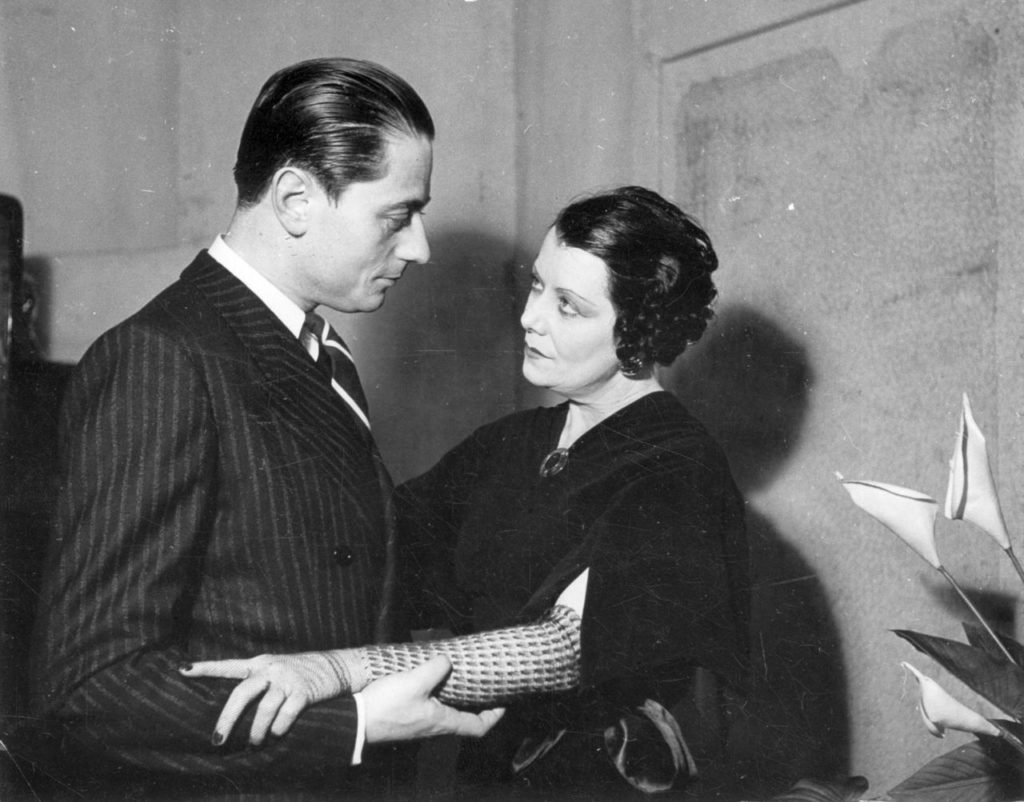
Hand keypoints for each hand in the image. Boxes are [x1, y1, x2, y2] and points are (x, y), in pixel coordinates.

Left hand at [180, 651, 347, 745]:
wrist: (337, 666)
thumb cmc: (301, 672)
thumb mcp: (278, 669)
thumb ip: (259, 682)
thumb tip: (236, 711)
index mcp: (260, 663)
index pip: (228, 665)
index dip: (206, 668)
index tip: (183, 669)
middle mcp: (271, 669)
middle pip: (242, 693)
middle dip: (228, 719)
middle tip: (218, 740)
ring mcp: (288, 680)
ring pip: (264, 709)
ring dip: (256, 732)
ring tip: (253, 745)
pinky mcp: (304, 691)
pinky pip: (286, 715)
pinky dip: (279, 730)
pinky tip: (276, 737)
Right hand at [361, 655, 504, 742]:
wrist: (355, 721)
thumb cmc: (387, 706)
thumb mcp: (415, 681)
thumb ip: (435, 668)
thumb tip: (447, 660)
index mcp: (443, 722)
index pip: (478, 727)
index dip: (494, 716)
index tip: (503, 702)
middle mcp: (434, 727)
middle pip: (464, 720)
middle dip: (476, 704)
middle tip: (482, 685)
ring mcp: (420, 725)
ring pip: (446, 713)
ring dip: (456, 698)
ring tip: (459, 677)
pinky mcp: (406, 719)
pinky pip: (429, 708)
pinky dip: (437, 696)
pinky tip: (430, 680)